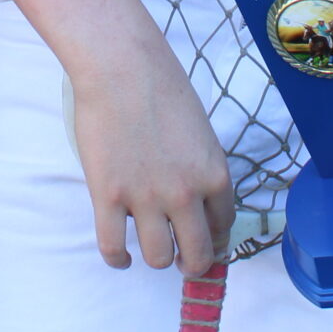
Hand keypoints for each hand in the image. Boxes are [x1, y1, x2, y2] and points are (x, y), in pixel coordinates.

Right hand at [69, 40, 231, 274]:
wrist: (120, 68)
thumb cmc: (161, 86)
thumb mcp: (199, 131)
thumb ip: (199, 166)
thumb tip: (192, 195)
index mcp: (214, 174)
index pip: (223, 226)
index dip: (214, 238)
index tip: (205, 240)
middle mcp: (186, 194)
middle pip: (196, 253)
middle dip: (192, 264)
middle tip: (183, 261)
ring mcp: (146, 198)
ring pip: (158, 258)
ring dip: (157, 258)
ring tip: (151, 249)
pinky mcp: (109, 197)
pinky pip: (113, 248)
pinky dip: (118, 260)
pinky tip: (121, 257)